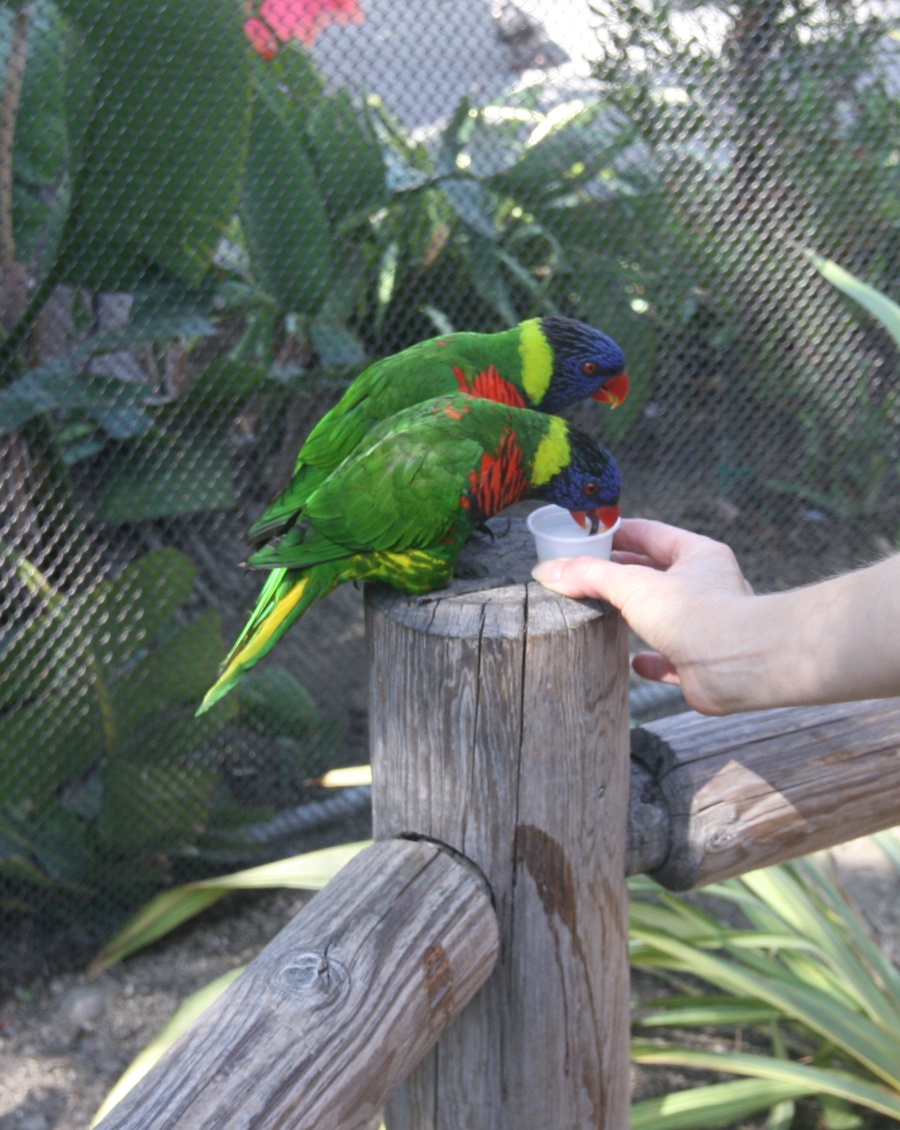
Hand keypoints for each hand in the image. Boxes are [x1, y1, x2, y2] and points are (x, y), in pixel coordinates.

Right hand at [532, 519, 755, 713]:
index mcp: (697, 555)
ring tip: (602, 614)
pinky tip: (633, 662)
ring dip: (635, 616)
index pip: (650, 534)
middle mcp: (704, 586)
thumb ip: (590, 576)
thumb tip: (547, 571)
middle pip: (655, 573)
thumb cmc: (697, 613)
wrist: (738, 666)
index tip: (587, 535)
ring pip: (663, 616)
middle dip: (622, 574)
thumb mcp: (633, 585)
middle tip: (584, 574)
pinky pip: (670, 659)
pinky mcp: (699, 662)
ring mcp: (704, 626)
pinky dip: (650, 660)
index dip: (618, 532)